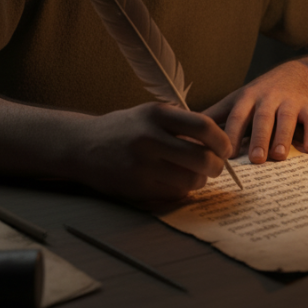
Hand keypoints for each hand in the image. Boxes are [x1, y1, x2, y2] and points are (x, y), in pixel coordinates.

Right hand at [71, 102, 231, 205]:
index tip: (225, 147)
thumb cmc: (124, 129)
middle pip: (202, 157)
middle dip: (217, 165)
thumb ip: (181, 122)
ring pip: (191, 180)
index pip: (204, 126)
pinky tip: (177, 182)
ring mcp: (142, 165)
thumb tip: (219, 138)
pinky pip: (174, 193)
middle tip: (216, 166)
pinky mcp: (137, 187)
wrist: (83, 146)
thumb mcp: (150, 113)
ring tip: (196, 175)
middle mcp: (149, 138)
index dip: (222, 140)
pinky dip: (183, 190)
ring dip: (201, 180)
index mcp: (156, 114)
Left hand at [202, 60, 307, 164]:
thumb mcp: (237, 99)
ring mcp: (289, 102)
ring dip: (283, 137)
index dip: (230, 134)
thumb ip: (215, 116)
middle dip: (258, 138)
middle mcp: (268, 99)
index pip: (237, 116)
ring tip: (279, 156)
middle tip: (255, 159)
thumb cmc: (261, 93)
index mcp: (247, 99)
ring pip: (286, 119)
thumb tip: (183, 130)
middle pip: (262, 118)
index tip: (223, 154)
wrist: (298, 73)